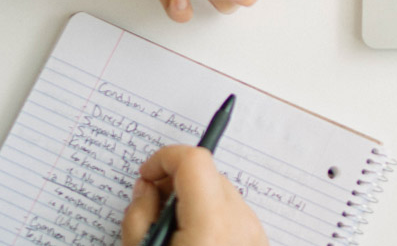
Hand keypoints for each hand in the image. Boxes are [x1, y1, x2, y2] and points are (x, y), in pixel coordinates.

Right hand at [121, 145, 266, 245]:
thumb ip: (139, 215)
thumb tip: (146, 187)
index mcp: (211, 223)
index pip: (193, 159)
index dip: (164, 158)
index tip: (146, 174)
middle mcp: (240, 222)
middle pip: (206, 174)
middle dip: (175, 182)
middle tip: (152, 207)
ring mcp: (253, 232)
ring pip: (219, 193)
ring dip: (192, 200)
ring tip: (171, 231)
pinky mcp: (258, 240)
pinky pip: (231, 214)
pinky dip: (209, 217)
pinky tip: (192, 240)